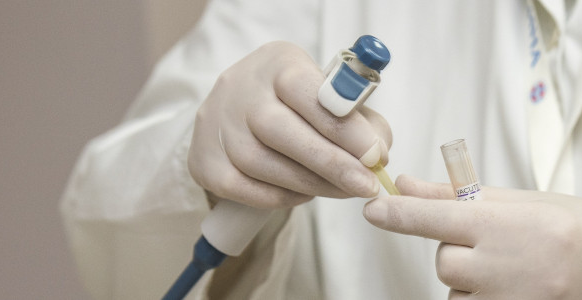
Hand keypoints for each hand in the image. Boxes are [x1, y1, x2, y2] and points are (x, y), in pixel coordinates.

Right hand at [188, 41, 391, 208]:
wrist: (241, 109)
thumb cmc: (300, 105)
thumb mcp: (333, 97)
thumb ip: (363, 122)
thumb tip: (377, 156)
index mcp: (278, 63)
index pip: (309, 92)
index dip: (346, 128)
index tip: (376, 156)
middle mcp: (240, 88)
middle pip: (280, 130)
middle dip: (331, 163)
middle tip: (365, 186)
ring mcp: (216, 123)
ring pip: (260, 163)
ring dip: (310, 184)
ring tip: (343, 191)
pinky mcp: (203, 160)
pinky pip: (243, 187)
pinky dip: (279, 196)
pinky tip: (304, 194)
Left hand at [363, 175, 581, 298]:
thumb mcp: (530, 201)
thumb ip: (464, 195)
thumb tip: (411, 185)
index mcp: (510, 224)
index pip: (436, 217)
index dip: (399, 213)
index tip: (374, 208)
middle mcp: (506, 266)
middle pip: (445, 259)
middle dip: (457, 247)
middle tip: (494, 238)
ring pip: (457, 288)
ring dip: (471, 276)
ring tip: (516, 265)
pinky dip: (484, 295)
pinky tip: (517, 284)